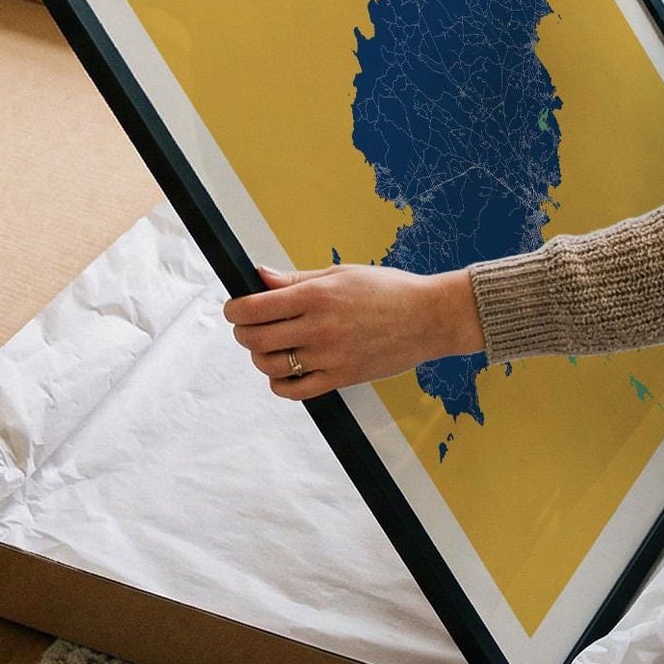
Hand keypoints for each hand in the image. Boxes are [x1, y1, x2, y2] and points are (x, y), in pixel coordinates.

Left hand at [224, 263, 485, 400]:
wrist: (429, 317)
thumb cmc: (387, 289)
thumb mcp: (341, 273)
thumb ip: (296, 279)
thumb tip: (259, 276)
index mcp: (316, 295)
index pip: (255, 308)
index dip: (235, 310)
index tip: (235, 309)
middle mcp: (319, 326)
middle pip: (255, 338)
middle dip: (242, 333)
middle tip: (248, 327)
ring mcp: (330, 356)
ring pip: (270, 365)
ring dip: (259, 357)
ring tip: (269, 347)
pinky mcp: (341, 378)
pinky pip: (295, 390)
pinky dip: (279, 383)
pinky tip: (283, 371)